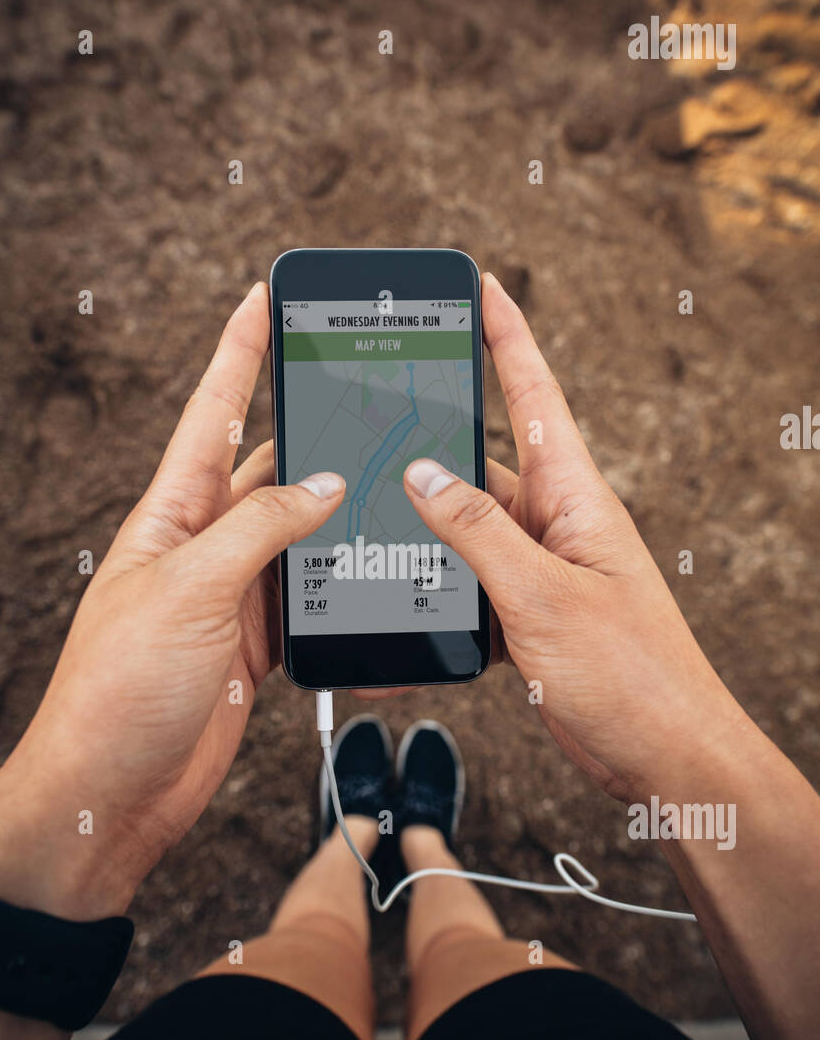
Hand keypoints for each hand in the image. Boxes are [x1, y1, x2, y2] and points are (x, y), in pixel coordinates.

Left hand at [0, 283, 343, 916]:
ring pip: (299, 533)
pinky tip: (369, 572)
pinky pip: (309, 595)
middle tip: (363, 394)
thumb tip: (325, 486)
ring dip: (337, 514)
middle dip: (312, 433)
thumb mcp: (190, 590)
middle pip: (267, 470)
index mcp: (170, 516)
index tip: (264, 300)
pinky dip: (340, 583)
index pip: (213, 414)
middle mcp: (203, 547)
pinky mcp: (256, 643)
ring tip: (387, 484)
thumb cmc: (118, 689)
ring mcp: (232, 595)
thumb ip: (261, 530)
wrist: (112, 789)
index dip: (239, 354)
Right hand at [403, 273, 744, 802]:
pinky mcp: (531, 615)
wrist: (665, 755)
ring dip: (426, 538)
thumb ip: (478, 531)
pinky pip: (472, 588)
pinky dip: (439, 599)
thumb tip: (421, 473)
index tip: (480, 285)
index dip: (506, 336)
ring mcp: (543, 570)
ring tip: (374, 537)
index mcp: (576, 497)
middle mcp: (558, 524)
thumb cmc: (632, 675)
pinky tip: (407, 619)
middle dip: (431, 447)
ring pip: (467, 531)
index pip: (533, 396)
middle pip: (482, 465)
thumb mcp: (543, 596)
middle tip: (375, 422)